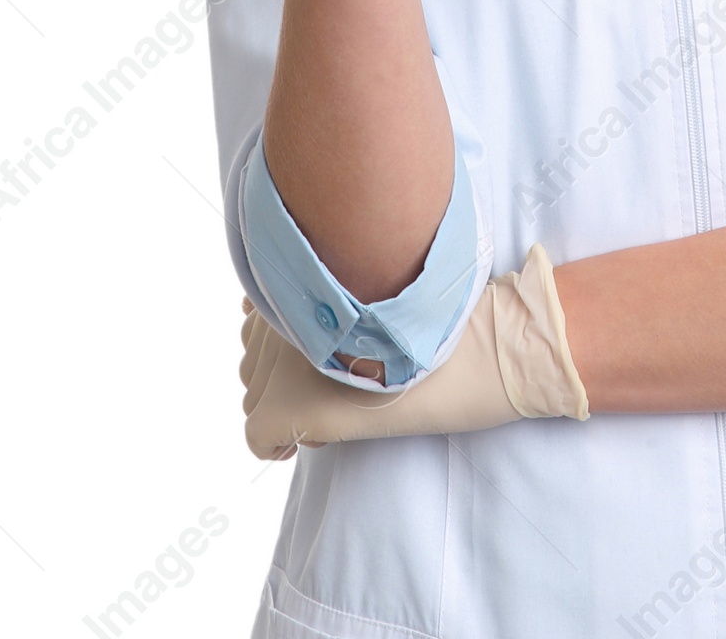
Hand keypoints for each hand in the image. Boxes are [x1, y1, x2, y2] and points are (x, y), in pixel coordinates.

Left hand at [238, 297, 515, 459]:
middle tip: (343, 380)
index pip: (257, 319)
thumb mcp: (379, 288)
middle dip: (286, 382)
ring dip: (289, 408)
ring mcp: (281, 360)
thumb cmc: (437, 321)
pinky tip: (321, 433)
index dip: (292, 350)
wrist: (471, 350)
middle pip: (254, 364)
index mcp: (303, 280)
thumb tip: (270, 312)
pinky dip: (280, 444)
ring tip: (342, 400)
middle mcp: (282, 314)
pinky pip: (258, 437)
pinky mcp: (287, 408)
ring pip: (254, 399)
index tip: (333, 353)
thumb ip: (328, 293)